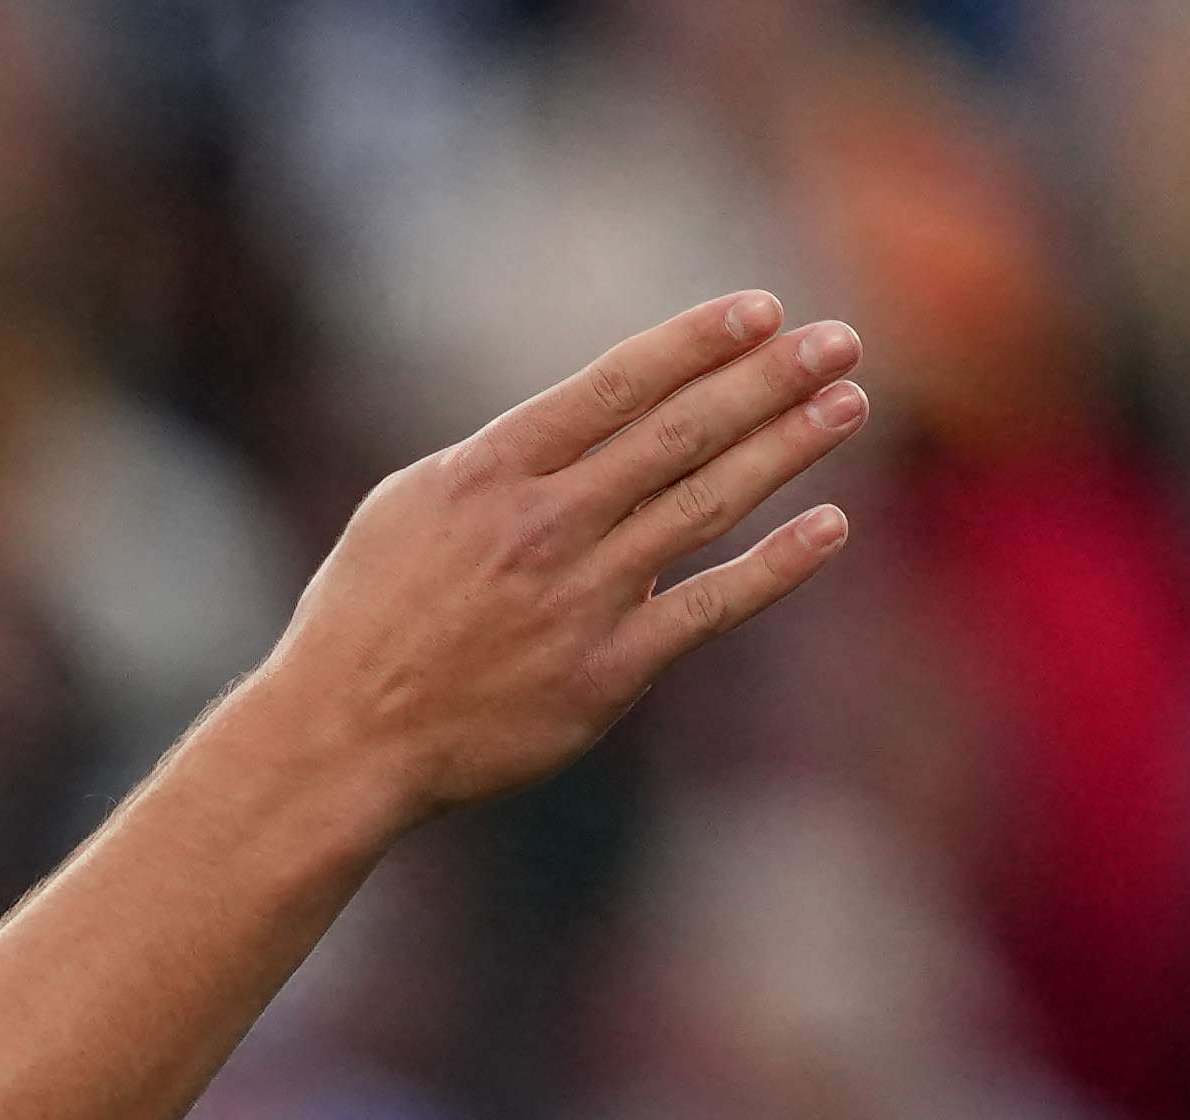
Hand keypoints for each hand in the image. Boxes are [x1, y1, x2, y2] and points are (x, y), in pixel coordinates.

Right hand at [263, 293, 867, 829]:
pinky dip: (775, 566)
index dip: (697, 342)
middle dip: (768, 380)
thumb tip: (581, 422)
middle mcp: (545, 524)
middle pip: (680, 433)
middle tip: (838, 341)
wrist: (342, 739)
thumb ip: (500, 461)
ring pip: (706, 504)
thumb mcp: (409, 507)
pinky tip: (829, 526)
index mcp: (492, 472)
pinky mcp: (605, 672)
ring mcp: (580, 598)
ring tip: (847, 403)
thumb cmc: (366, 618)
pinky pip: (708, 607)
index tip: (761, 310)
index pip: (617, 386)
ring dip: (787, 448)